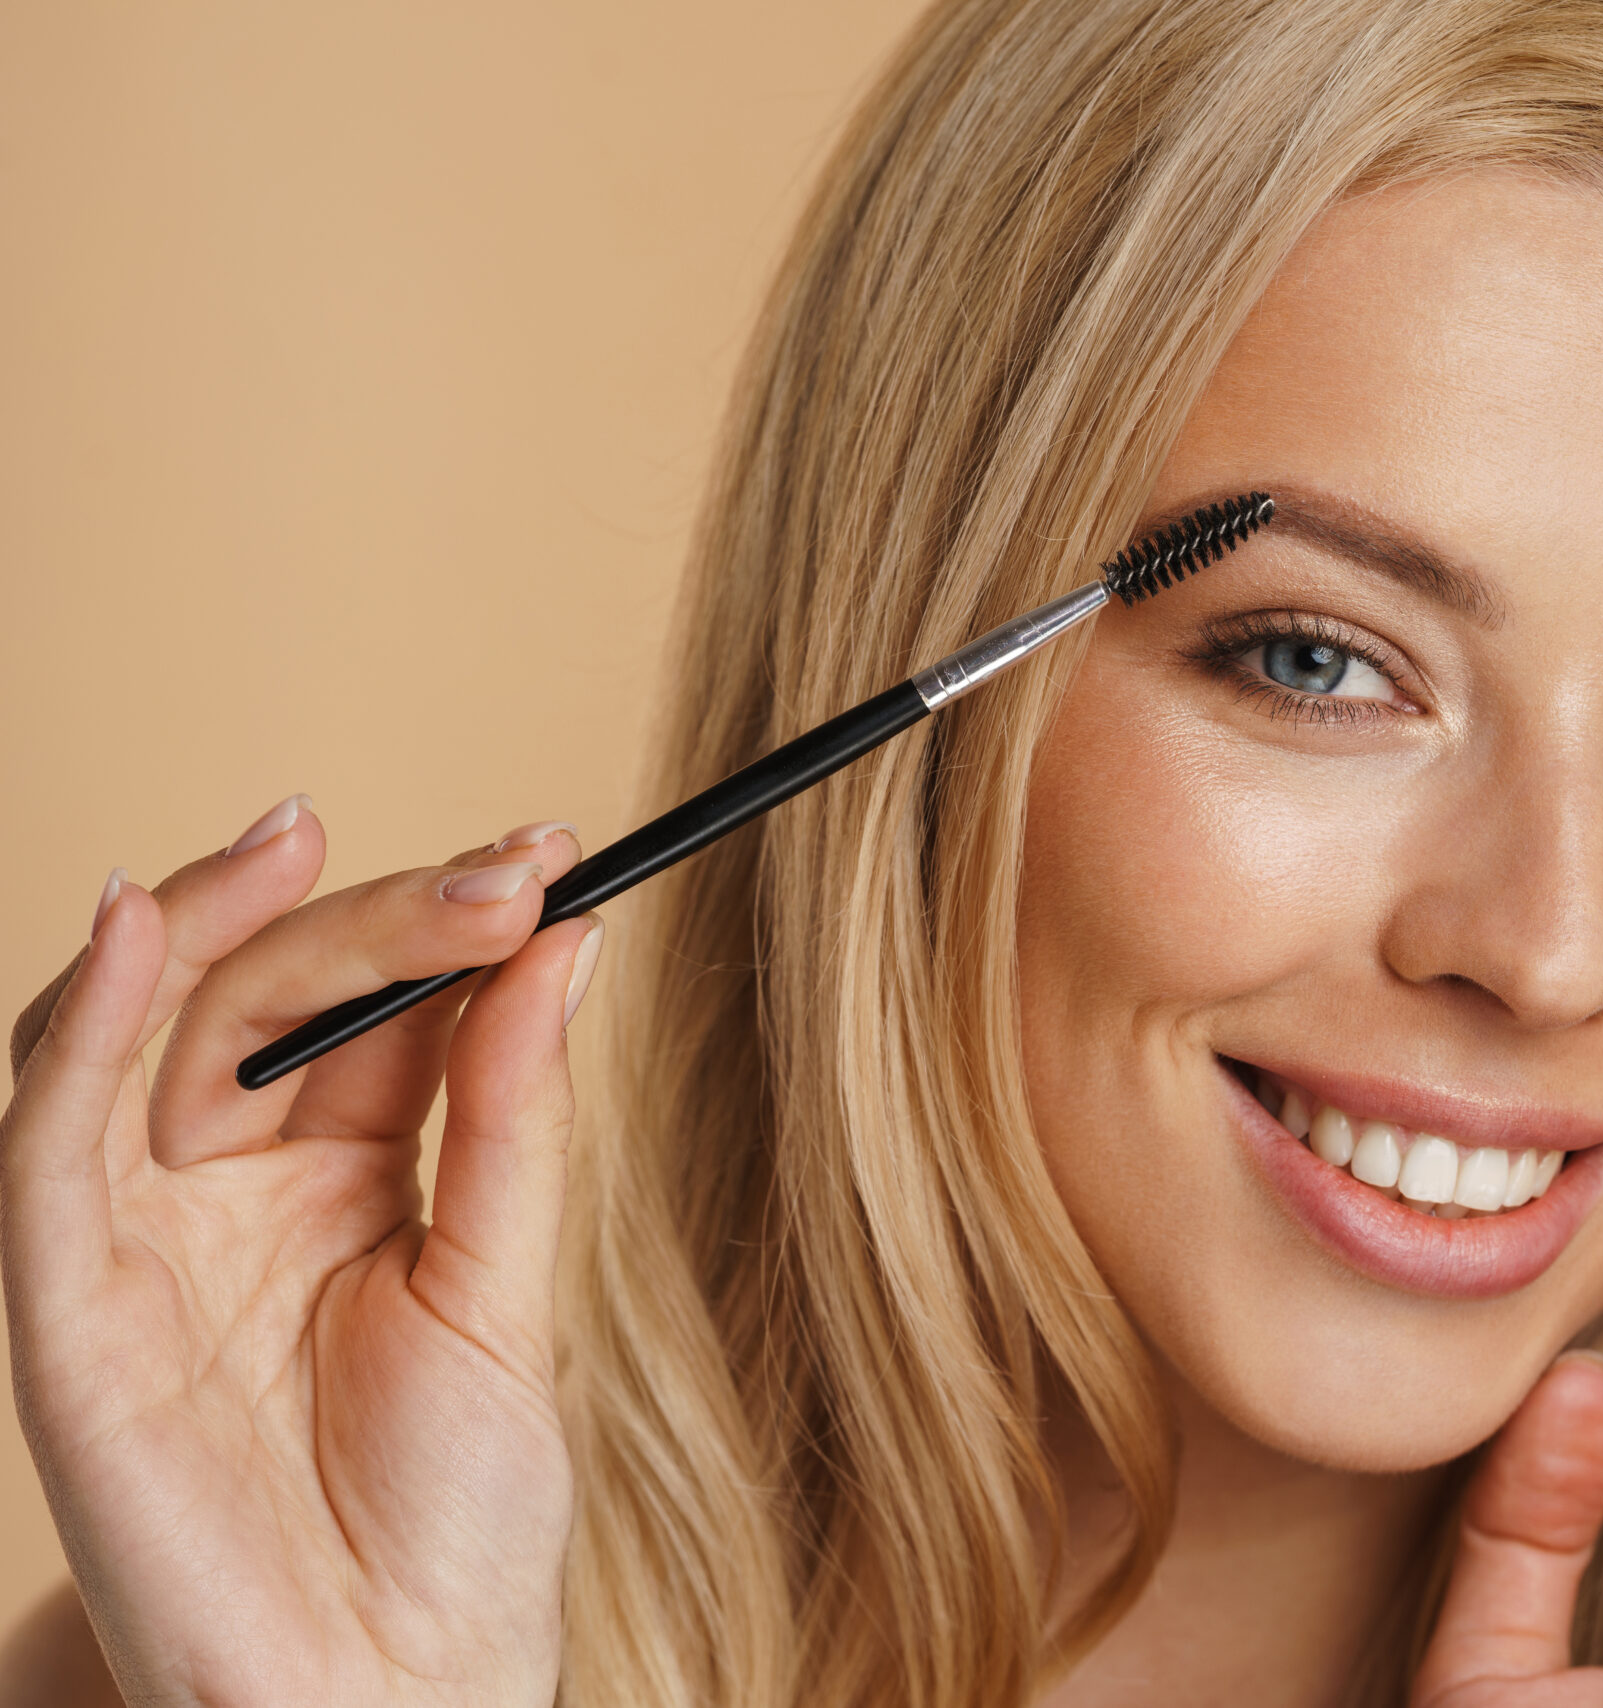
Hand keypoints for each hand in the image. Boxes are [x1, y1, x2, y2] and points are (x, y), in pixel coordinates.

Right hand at [2, 798, 598, 1707]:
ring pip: (150, 1034)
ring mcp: (143, 1243)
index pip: (377, 1013)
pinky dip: (76, 1026)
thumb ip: (516, 1117)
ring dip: (223, 923)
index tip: (553, 852)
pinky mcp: (65, 1307)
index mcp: (346, 1185)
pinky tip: (131, 925)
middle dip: (373, 916)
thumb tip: (568, 942)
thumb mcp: (508, 1290)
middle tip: (497, 867)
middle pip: (272, 1002)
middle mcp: (232, 1195)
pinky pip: (46, 1143)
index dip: (449, 924)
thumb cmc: (456, 1520)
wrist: (392, 1694)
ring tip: (309, 838)